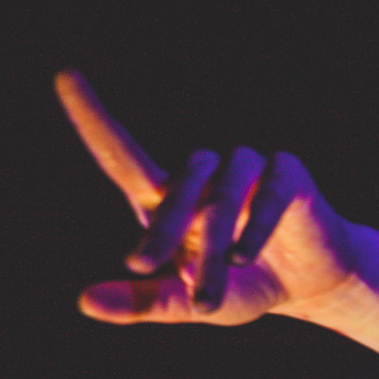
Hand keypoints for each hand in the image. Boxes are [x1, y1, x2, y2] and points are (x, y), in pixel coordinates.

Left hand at [56, 69, 362, 324]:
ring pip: (220, 197)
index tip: (64, 75)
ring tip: (215, 289)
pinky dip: (255, 226)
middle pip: (174, 191)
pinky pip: (267, 193)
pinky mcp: (288, 173)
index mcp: (171, 198)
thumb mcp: (190, 303)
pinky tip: (242, 256)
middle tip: (140, 267)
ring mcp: (248, 168)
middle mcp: (205, 174)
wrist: (314, 287)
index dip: (93, 115)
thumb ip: (143, 302)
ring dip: (211, 244)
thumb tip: (85, 302)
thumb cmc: (248, 287)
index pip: (123, 154)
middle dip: (159, 233)